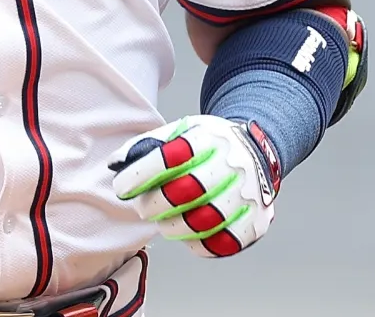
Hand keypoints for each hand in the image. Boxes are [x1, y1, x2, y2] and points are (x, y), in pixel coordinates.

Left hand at [109, 114, 279, 257]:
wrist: (258, 151)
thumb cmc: (210, 145)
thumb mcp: (183, 131)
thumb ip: (149, 144)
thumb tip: (116, 163)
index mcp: (209, 138)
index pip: (170, 157)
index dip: (140, 175)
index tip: (123, 186)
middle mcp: (231, 165)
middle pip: (185, 191)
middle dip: (154, 204)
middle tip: (144, 207)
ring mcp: (247, 195)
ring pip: (202, 222)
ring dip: (173, 226)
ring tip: (165, 221)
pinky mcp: (256, 222)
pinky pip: (221, 243)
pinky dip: (198, 244)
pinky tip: (190, 232)